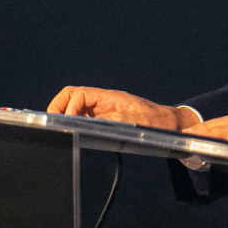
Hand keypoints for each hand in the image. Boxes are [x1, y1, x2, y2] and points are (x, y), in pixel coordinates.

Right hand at [47, 86, 198, 130]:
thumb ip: (121, 120)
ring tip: (61, 130)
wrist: (172, 124)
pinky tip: (74, 134)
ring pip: (76, 105)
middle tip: (54, 125)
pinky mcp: (106, 119)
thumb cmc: (160, 122)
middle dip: (60, 107)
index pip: (80, 94)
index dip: (70, 106)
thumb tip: (96, 121)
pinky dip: (74, 122)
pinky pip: (84, 116)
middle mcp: (105, 101)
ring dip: (65, 115)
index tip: (68, 122)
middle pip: (73, 96)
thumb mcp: (143, 122)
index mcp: (111, 98)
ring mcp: (104, 109)